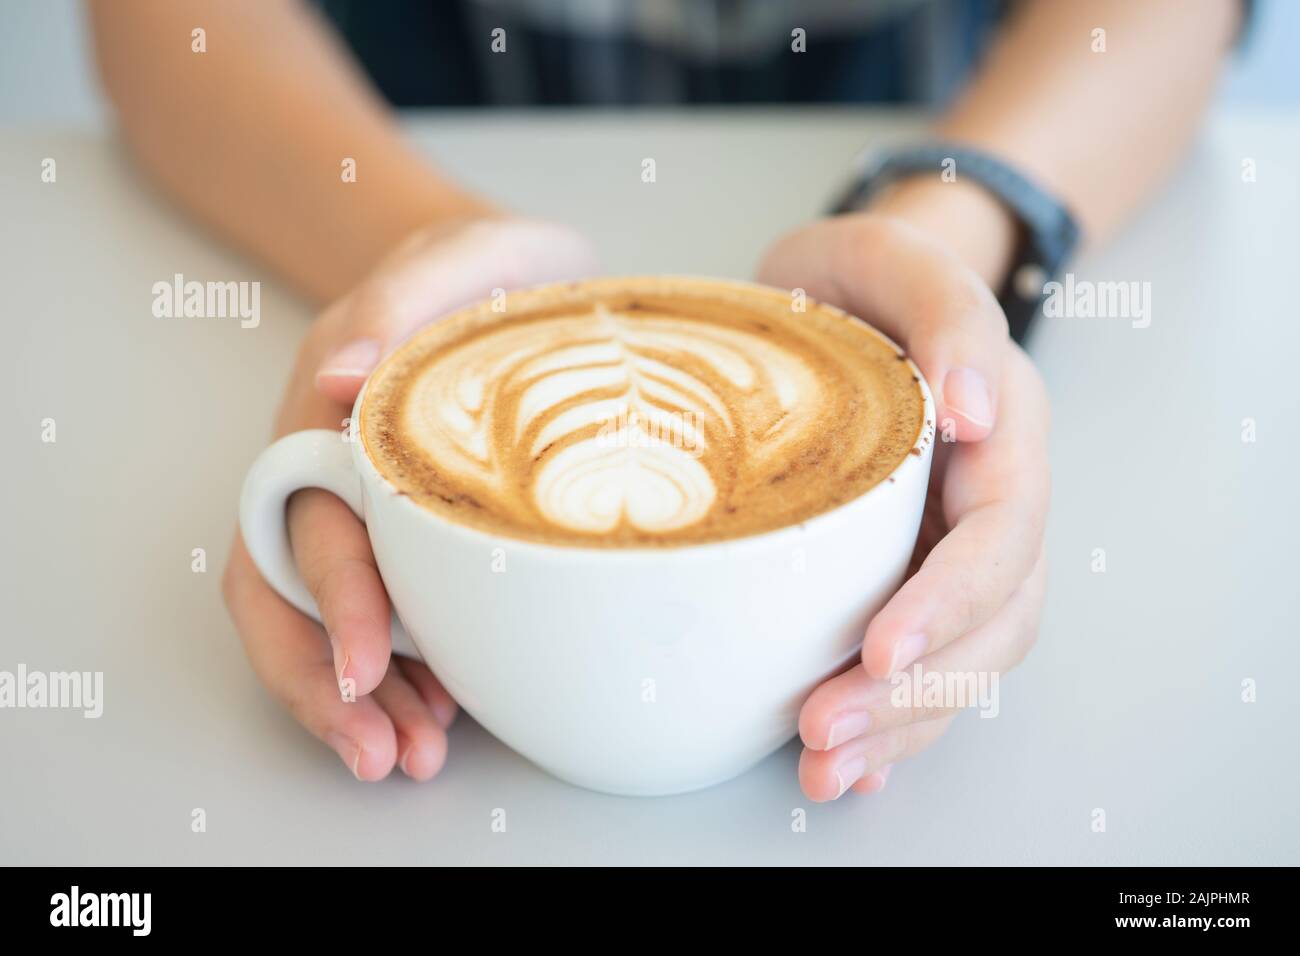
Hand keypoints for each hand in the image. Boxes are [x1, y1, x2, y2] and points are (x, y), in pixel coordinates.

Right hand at [223, 217, 597, 779]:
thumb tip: (337, 382)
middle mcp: (329, 473)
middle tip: (388, 756)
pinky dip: (406, 670)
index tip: (369, 669)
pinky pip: (388, 611)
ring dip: (365, 698)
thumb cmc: (479, 270)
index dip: (334, 606)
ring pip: (330, 621)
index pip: (307, 528)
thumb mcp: (456, 258)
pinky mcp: (408, 533)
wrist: (497, 279)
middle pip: (298, 598)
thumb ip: (401, 303)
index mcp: (325, 417)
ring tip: (415, 757)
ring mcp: (363, 509)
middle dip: (333, 686)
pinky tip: (441, 713)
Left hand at [757, 205, 1049, 800]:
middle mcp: (994, 502)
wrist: (843, 301)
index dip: (947, 602)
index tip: (878, 650)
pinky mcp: (918, 577)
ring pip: (964, 659)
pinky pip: (929, 662)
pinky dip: (896, 723)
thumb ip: (944, 310)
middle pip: (989, 621)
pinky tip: (852, 764)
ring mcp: (960, 547)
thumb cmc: (855, 279)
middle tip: (823, 729)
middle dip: (915, 688)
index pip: (997, 536)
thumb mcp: (886, 258)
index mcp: (1003, 435)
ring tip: (825, 765)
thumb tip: (977, 409)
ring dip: (901, 724)